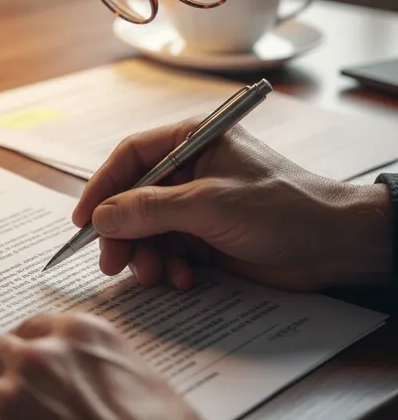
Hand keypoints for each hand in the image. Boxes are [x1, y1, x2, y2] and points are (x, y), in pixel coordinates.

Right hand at [73, 120, 391, 291]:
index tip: (83, 220)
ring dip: (145, 254)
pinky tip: (182, 278)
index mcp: (191, 141)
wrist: (335, 247)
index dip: (102, 187)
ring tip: (154, 274)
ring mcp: (196, 205)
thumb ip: (150, 209)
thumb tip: (100, 217)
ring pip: (147, 229)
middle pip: (133, 199)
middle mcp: (189, 170)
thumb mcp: (209, 205)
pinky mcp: (205, 237)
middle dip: (123, 232)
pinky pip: (168, 250)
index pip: (131, 157)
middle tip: (113, 262)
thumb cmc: (282, 208)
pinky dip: (167, 266)